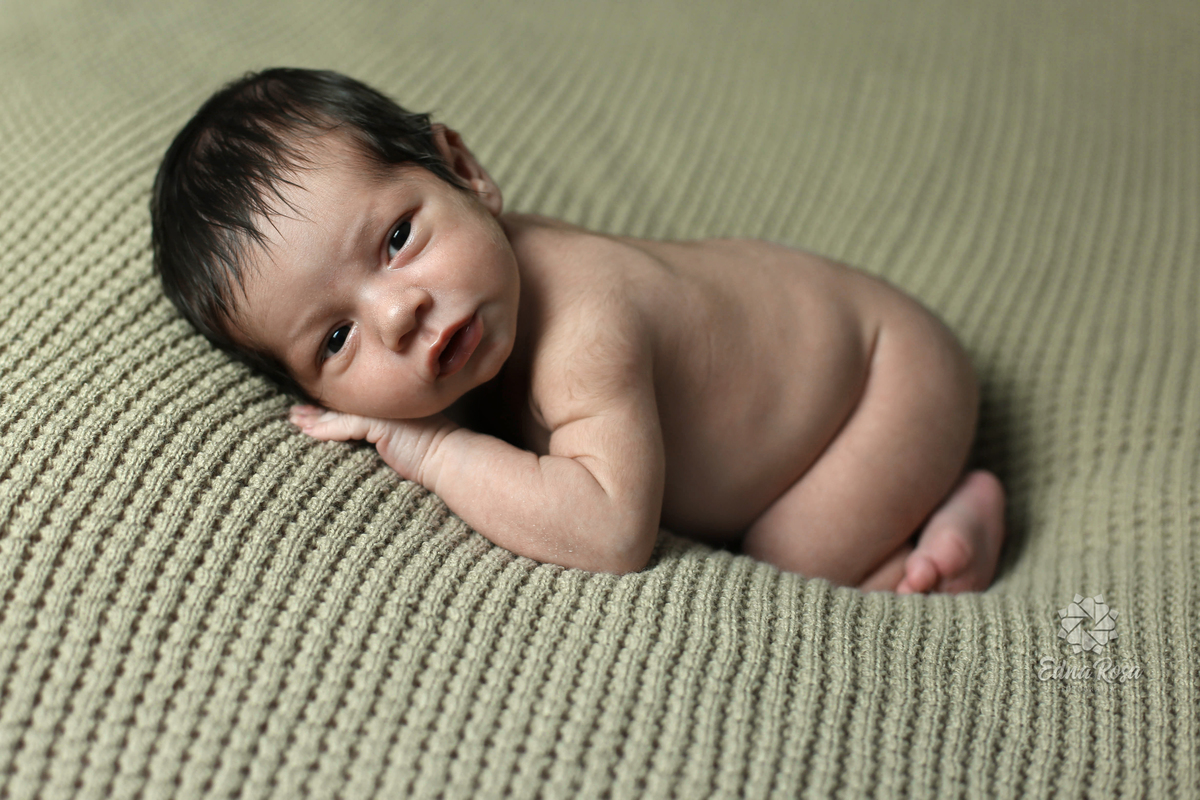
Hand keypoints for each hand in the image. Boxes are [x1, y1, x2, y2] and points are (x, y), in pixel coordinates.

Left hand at [288, 404, 459, 486]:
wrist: (450, 459)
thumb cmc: (434, 457)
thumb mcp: (406, 442)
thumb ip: (388, 436)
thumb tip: (371, 446)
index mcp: (390, 408)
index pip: (355, 405)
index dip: (332, 407)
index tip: (311, 411)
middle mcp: (385, 405)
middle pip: (344, 406)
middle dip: (317, 410)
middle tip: (294, 414)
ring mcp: (383, 411)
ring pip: (340, 414)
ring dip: (314, 418)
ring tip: (295, 420)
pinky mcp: (380, 422)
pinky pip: (345, 426)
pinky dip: (325, 430)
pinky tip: (308, 432)